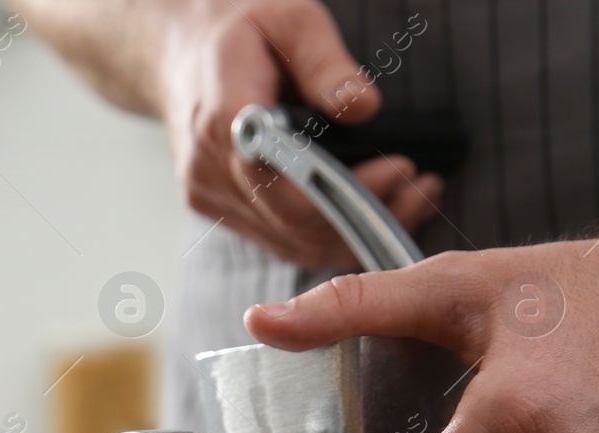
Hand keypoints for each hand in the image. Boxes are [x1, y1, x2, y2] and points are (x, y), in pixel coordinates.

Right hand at [155, 0, 442, 267]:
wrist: (178, 53)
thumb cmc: (237, 30)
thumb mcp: (289, 18)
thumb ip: (326, 63)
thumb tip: (364, 108)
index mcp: (223, 122)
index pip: (284, 187)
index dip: (345, 192)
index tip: (398, 168)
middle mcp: (210, 171)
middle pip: (294, 226)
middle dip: (366, 215)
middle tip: (420, 186)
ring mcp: (211, 197)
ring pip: (292, 244)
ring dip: (355, 232)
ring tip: (409, 198)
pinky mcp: (220, 210)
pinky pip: (281, 240)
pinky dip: (329, 235)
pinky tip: (367, 210)